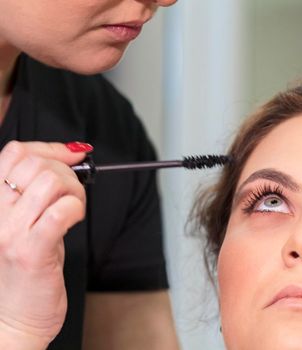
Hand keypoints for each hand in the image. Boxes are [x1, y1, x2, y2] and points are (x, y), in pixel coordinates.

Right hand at [0, 141, 88, 347]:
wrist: (15, 319)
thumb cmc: (25, 271)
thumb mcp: (24, 223)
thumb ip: (38, 192)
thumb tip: (71, 156)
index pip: (15, 153)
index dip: (50, 147)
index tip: (74, 154)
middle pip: (36, 163)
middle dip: (67, 171)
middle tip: (75, 193)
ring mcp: (10, 232)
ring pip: (51, 181)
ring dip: (75, 191)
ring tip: (74, 209)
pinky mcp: (31, 251)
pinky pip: (60, 211)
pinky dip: (76, 209)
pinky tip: (74, 220)